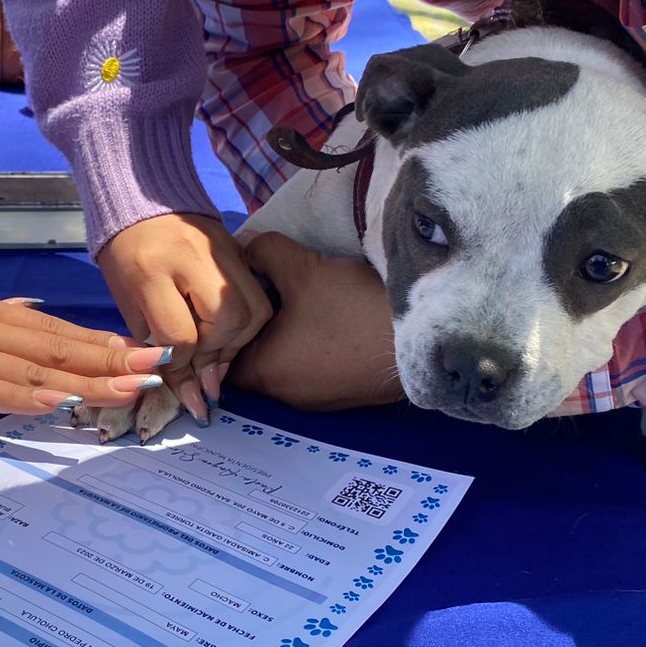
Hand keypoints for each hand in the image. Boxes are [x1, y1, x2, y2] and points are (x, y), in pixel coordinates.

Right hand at [0, 278, 169, 413]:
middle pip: (56, 346)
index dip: (99, 343)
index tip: (139, 351)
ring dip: (85, 381)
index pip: (53, 329)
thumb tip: (26, 314)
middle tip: (157, 367)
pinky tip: (60, 405)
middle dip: (110, 360)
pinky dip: (28, 399)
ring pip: (35, 369)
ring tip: (129, 390)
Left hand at [95, 213, 271, 424]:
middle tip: (202, 372)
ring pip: (254, 310)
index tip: (177, 378)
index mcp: (152, 270)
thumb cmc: (126, 257)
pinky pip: (257, 296)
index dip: (179, 366)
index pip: (179, 334)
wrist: (142, 203)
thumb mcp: (129, 303)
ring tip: (216, 357)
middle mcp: (194, 257)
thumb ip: (157, 343)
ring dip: (238, 342)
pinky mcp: (240, 250)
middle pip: (228, 320)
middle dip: (216, 354)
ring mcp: (224, 251)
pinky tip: (227, 335)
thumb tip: (190, 390)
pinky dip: (245, 324)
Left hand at [228, 233, 403, 411]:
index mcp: (265, 373)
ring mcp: (318, 399)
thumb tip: (244, 247)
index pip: (221, 355)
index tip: (238, 293)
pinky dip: (312, 346)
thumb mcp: (302, 267)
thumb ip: (264, 252)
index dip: (224, 323)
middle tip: (269, 288)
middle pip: (253, 358)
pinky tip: (329, 317)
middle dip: (257, 325)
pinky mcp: (345, 395)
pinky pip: (313, 368)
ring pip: (285, 363)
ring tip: (300, 298)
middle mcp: (286, 395)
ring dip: (287, 335)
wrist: (423, 337)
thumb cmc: (352, 307)